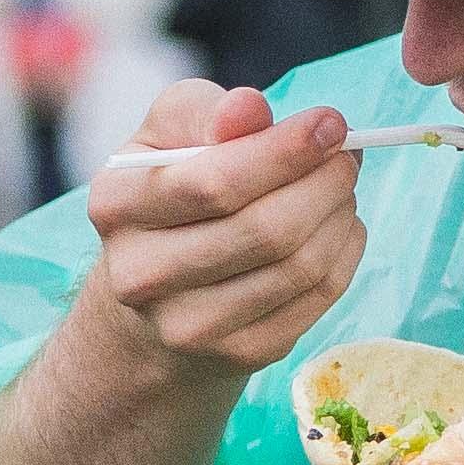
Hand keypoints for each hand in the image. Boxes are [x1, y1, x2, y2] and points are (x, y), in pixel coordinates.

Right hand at [73, 81, 364, 393]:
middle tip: (347, 155)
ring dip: (340, 217)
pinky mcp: (238, 354)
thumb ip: (206, 112)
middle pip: (264, 230)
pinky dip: (344, 255)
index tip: (331, 123)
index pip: (213, 183)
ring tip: (342, 187)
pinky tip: (338, 228)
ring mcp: (188, 326)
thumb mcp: (168, 136)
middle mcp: (140, 275)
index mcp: (116, 206)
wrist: (154, 301)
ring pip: (298, 267)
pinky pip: (317, 300)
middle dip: (325, 183)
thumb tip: (250, 110)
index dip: (284, 151)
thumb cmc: (171, 193)